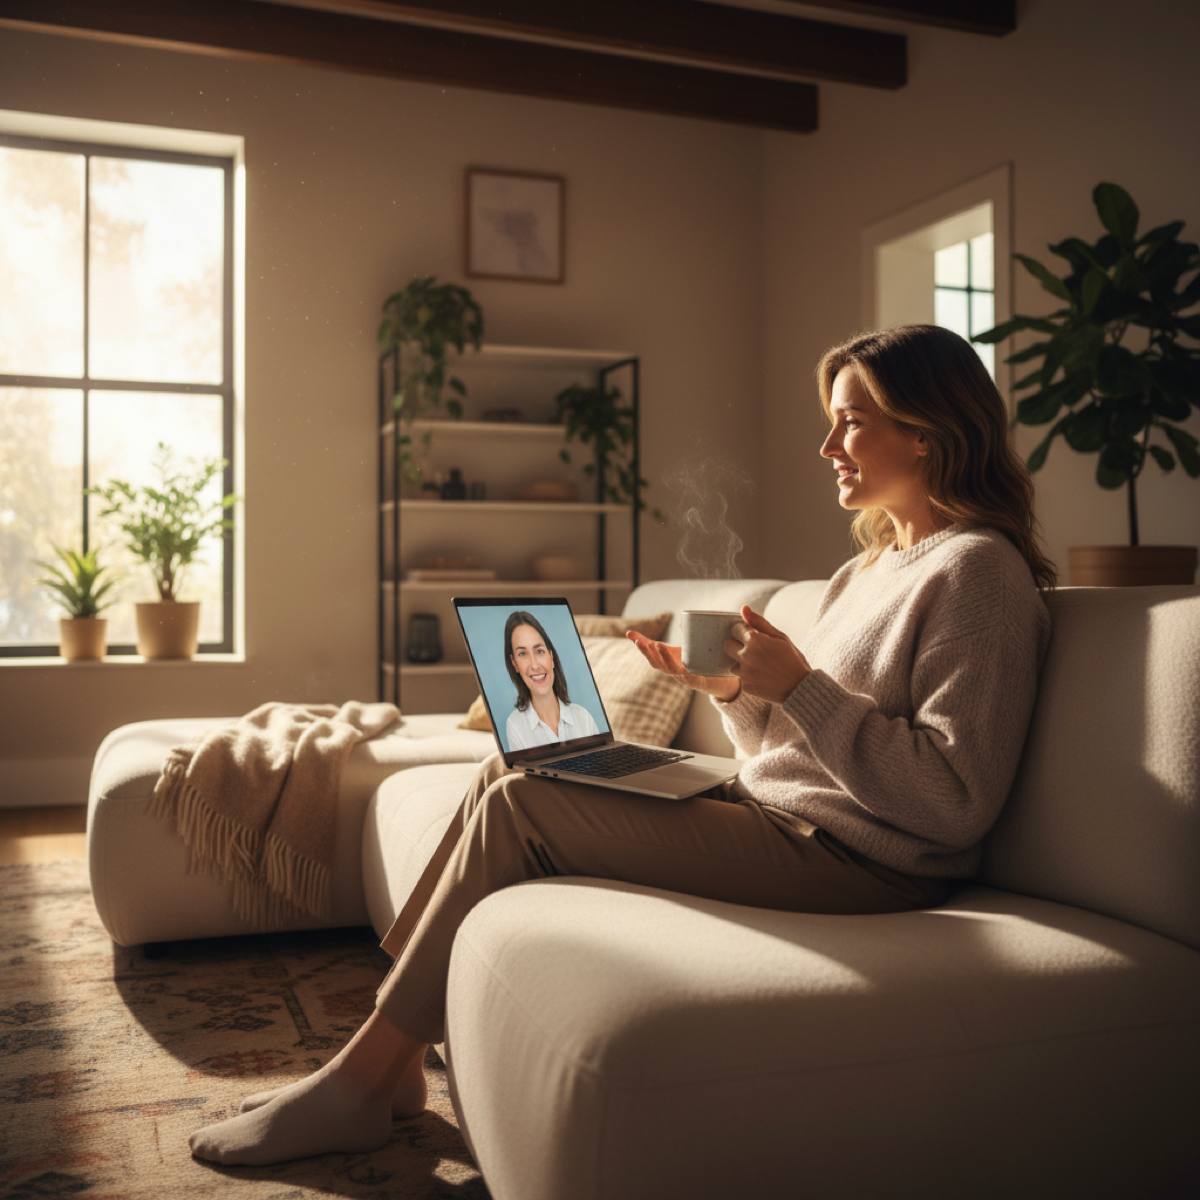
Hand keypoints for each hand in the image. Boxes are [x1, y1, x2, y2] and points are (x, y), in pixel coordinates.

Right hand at [625, 630, 742, 700]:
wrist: (721, 681)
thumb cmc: (702, 663)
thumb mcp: (690, 647)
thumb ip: (687, 635)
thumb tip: (684, 618)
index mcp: (669, 662)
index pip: (651, 653)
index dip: (640, 644)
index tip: (629, 633)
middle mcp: (673, 671)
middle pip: (655, 663)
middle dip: (646, 651)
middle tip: (639, 641)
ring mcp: (684, 678)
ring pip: (670, 670)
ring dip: (662, 658)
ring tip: (657, 645)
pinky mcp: (699, 683)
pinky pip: (691, 679)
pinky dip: (686, 674)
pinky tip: (683, 669)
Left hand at [724, 605, 812, 703]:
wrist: (800, 688)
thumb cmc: (792, 659)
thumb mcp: (780, 637)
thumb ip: (759, 622)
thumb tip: (743, 608)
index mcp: (755, 640)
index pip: (735, 629)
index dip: (743, 631)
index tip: (752, 635)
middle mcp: (746, 655)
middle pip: (727, 645)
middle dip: (736, 645)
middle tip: (753, 649)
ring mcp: (745, 672)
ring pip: (732, 662)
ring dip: (741, 662)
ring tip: (759, 664)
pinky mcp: (745, 685)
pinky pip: (740, 677)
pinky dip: (747, 675)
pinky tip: (761, 675)